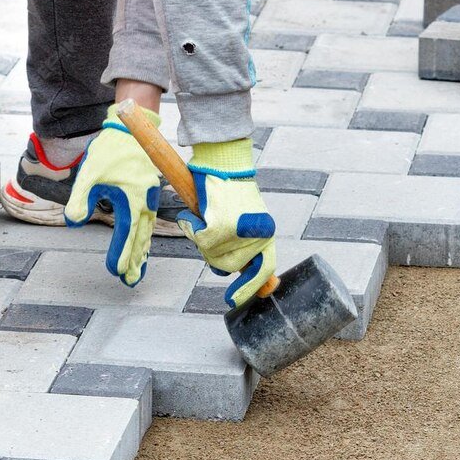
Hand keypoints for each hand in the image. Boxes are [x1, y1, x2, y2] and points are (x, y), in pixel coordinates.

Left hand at [64, 104, 162, 286]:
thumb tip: (72, 222)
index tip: (115, 271)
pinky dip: (145, 238)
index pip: (125, 233)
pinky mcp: (147, 196)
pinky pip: (148, 223)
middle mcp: (144, 202)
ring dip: (141, 253)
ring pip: (146, 232)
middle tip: (130, 281)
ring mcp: (148, 199)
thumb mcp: (89, 173)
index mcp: (131, 199)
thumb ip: (80, 199)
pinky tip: (141, 247)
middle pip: (140, 238)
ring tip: (137, 271)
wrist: (130, 130)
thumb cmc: (109, 151)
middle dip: (135, 261)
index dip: (120, 254)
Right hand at [176, 138, 276, 307]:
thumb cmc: (229, 188)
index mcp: (267, 233)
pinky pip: (201, 242)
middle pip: (231, 268)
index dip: (250, 288)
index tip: (234, 300)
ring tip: (205, 217)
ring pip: (213, 257)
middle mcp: (260, 235)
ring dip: (202, 241)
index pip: (265, 270)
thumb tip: (233, 273)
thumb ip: (243, 244)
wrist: (222, 160)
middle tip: (208, 235)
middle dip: (216, 257)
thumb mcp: (245, 219)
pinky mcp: (222, 227)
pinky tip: (196, 213)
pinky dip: (192, 229)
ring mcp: (241, 233)